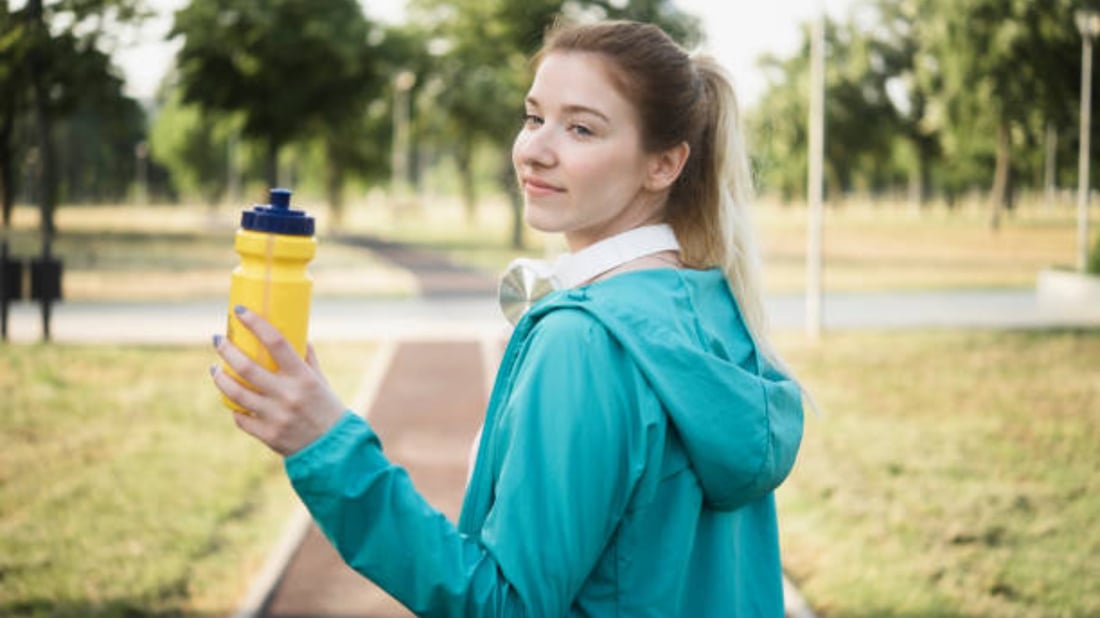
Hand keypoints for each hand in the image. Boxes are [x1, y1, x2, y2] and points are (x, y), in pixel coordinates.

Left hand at [211, 307, 345, 456]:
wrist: (333, 448)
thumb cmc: (326, 408)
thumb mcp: (320, 381)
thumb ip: (306, 359)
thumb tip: (296, 335)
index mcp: (303, 377)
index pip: (277, 342)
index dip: (256, 324)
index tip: (240, 311)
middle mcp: (288, 395)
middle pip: (246, 367)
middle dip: (226, 350)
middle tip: (218, 340)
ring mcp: (276, 416)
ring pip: (236, 393)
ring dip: (220, 378)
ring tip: (216, 369)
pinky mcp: (267, 434)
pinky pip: (241, 417)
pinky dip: (234, 407)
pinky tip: (232, 399)